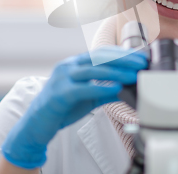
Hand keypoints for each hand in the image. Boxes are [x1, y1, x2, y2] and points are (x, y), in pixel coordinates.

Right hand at [1, 46, 146, 168]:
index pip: (101, 53)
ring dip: (116, 72)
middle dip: (123, 59)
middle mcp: (67, 66)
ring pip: (92, 70)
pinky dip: (100, 88)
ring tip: (133, 75)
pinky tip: (114, 89)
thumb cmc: (61, 108)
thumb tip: (128, 88)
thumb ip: (106, 91)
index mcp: (74, 64)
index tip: (139, 57)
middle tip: (141, 63)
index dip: (121, 54)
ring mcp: (62, 78)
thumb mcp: (88, 97)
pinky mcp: (59, 94)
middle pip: (99, 58)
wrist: (36, 124)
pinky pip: (83, 88)